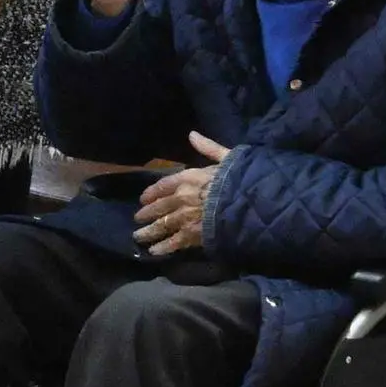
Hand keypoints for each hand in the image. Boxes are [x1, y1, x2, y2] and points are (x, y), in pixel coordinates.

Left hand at [134, 134, 228, 256]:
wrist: (248, 203)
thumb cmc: (239, 178)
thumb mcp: (226, 157)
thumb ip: (208, 147)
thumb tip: (192, 134)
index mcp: (188, 178)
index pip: (163, 185)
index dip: (152, 192)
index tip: (143, 199)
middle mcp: (181, 198)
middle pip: (159, 207)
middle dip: (147, 214)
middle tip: (137, 219)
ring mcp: (185, 218)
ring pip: (162, 226)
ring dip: (149, 232)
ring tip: (139, 238)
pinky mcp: (192, 235)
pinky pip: (174, 242)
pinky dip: (163, 248)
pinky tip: (154, 252)